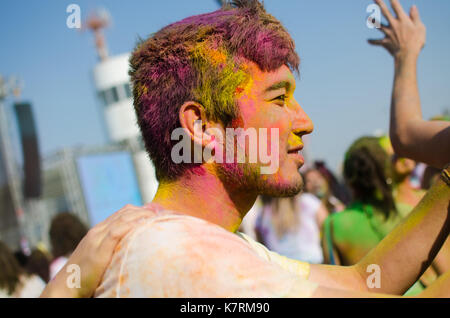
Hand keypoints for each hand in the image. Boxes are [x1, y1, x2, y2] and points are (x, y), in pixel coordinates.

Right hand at [40, 204, 155, 297]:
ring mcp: (97, 238)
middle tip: (161, 212)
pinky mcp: (98, 249)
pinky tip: (143, 225)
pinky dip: (131, 225)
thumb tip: (132, 247)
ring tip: (157, 216)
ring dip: (142, 215)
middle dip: (144, 210)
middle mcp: (98, 230)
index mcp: (98, 231)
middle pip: (125, 212)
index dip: (140, 210)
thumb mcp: (100, 257)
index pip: (122, 213)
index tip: (156, 211)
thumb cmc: (84, 276)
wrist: (65, 287)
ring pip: (123, 218)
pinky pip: (117, 231)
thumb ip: (113, 249)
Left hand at [368, 0, 425, 59]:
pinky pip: (377, 42)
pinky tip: (368, 41)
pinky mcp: (385, 42)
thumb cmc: (416, 41)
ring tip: (368, 18)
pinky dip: (372, 41)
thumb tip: (412, 7)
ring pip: (378, 26)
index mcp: (403, 20)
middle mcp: (393, 25)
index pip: (396, 6)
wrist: (406, 55)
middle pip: (385, 13)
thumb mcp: (420, 27)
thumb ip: (415, 17)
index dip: (392, 0)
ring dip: (373, 21)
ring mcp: (388, 33)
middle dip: (379, 5)